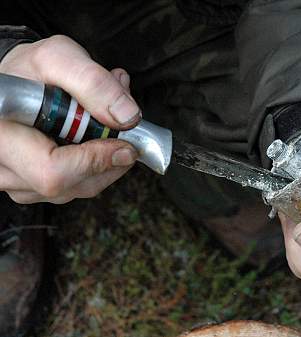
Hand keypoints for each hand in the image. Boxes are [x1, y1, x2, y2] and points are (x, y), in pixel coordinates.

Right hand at [0, 35, 140, 202]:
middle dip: (109, 160)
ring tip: (107, 124)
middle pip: (70, 186)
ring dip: (107, 161)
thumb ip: (94, 83)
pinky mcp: (32, 188)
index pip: (52, 171)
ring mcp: (15, 182)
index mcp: (3, 135)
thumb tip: (127, 117)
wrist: (19, 79)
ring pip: (78, 189)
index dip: (96, 161)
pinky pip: (76, 187)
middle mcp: (3, 165)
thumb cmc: (31, 69)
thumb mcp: (60, 58)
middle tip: (123, 128)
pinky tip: (96, 139)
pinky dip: (98, 166)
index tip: (126, 145)